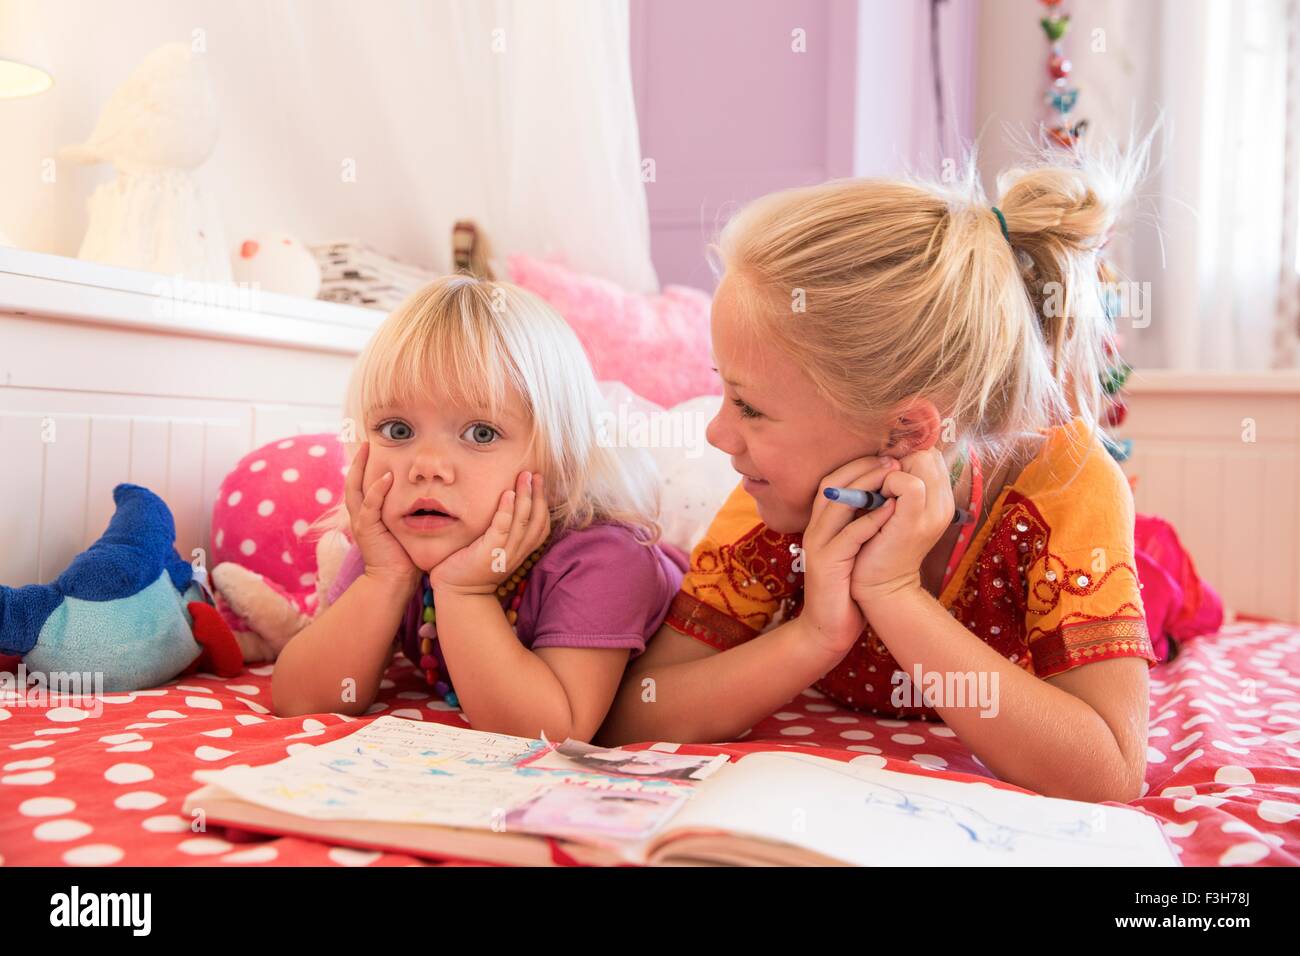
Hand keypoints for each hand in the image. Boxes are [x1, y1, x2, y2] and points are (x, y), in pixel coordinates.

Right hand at [344, 441, 419, 589]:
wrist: (393, 581)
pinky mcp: (367, 529)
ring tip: (368, 449)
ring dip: (361, 467)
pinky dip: (377, 490)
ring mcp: (361, 522)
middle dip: (357, 461)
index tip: (371, 449)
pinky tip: (387, 477)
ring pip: (355, 489)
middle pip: (352, 481)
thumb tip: (427, 498)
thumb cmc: (404, 557)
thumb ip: (407, 512)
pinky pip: (370, 505)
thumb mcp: (404, 528)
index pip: (362, 485)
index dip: (364, 467)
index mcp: (367, 515)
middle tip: (364, 442)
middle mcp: (359, 516)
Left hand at [431, 470, 550, 595]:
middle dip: (538, 495)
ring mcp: (504, 554)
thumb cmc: (471, 566)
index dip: (543, 503)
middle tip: (535, 473)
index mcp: (521, 551)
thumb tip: (506, 504)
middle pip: (536, 520)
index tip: (539, 482)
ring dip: (526, 497)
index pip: (542, 525)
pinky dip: (507, 510)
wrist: (456, 591)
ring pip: (522, 522)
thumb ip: (503, 531)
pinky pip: (502, 529)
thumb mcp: (494, 548)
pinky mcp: (489, 553)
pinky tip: (507, 494)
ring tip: (524, 477)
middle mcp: (517, 552)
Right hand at [799, 456, 900, 657]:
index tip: (888, 455)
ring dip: (867, 485)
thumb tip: (890, 498)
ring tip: (894, 474)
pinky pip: (848, 536)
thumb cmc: (847, 587)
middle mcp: (815, 529)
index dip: (859, 464)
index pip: (834, 480)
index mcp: (821, 523)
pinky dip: (870, 520)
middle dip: (863, 467)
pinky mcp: (826, 564)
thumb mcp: (854, 549)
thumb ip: (864, 523)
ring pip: (838, 504)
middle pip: (832, 484)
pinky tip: (892, 510)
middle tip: (893, 458)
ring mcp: (818, 545)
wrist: (828, 628)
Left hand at [849, 446, 952, 609]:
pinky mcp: (915, 521)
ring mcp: (933, 512)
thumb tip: (888, 454)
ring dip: (891, 470)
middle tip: (880, 486)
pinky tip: (875, 502)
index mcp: (941, 499)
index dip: (905, 457)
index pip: (930, 454)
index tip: (885, 477)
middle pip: (927, 452)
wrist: (880, 586)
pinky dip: (887, 484)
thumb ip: (899, 484)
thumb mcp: (895, 509)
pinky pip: (909, 483)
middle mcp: (944, 503)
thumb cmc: (879, 543)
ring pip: (921, 460)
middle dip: (899, 460)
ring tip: (877, 495)